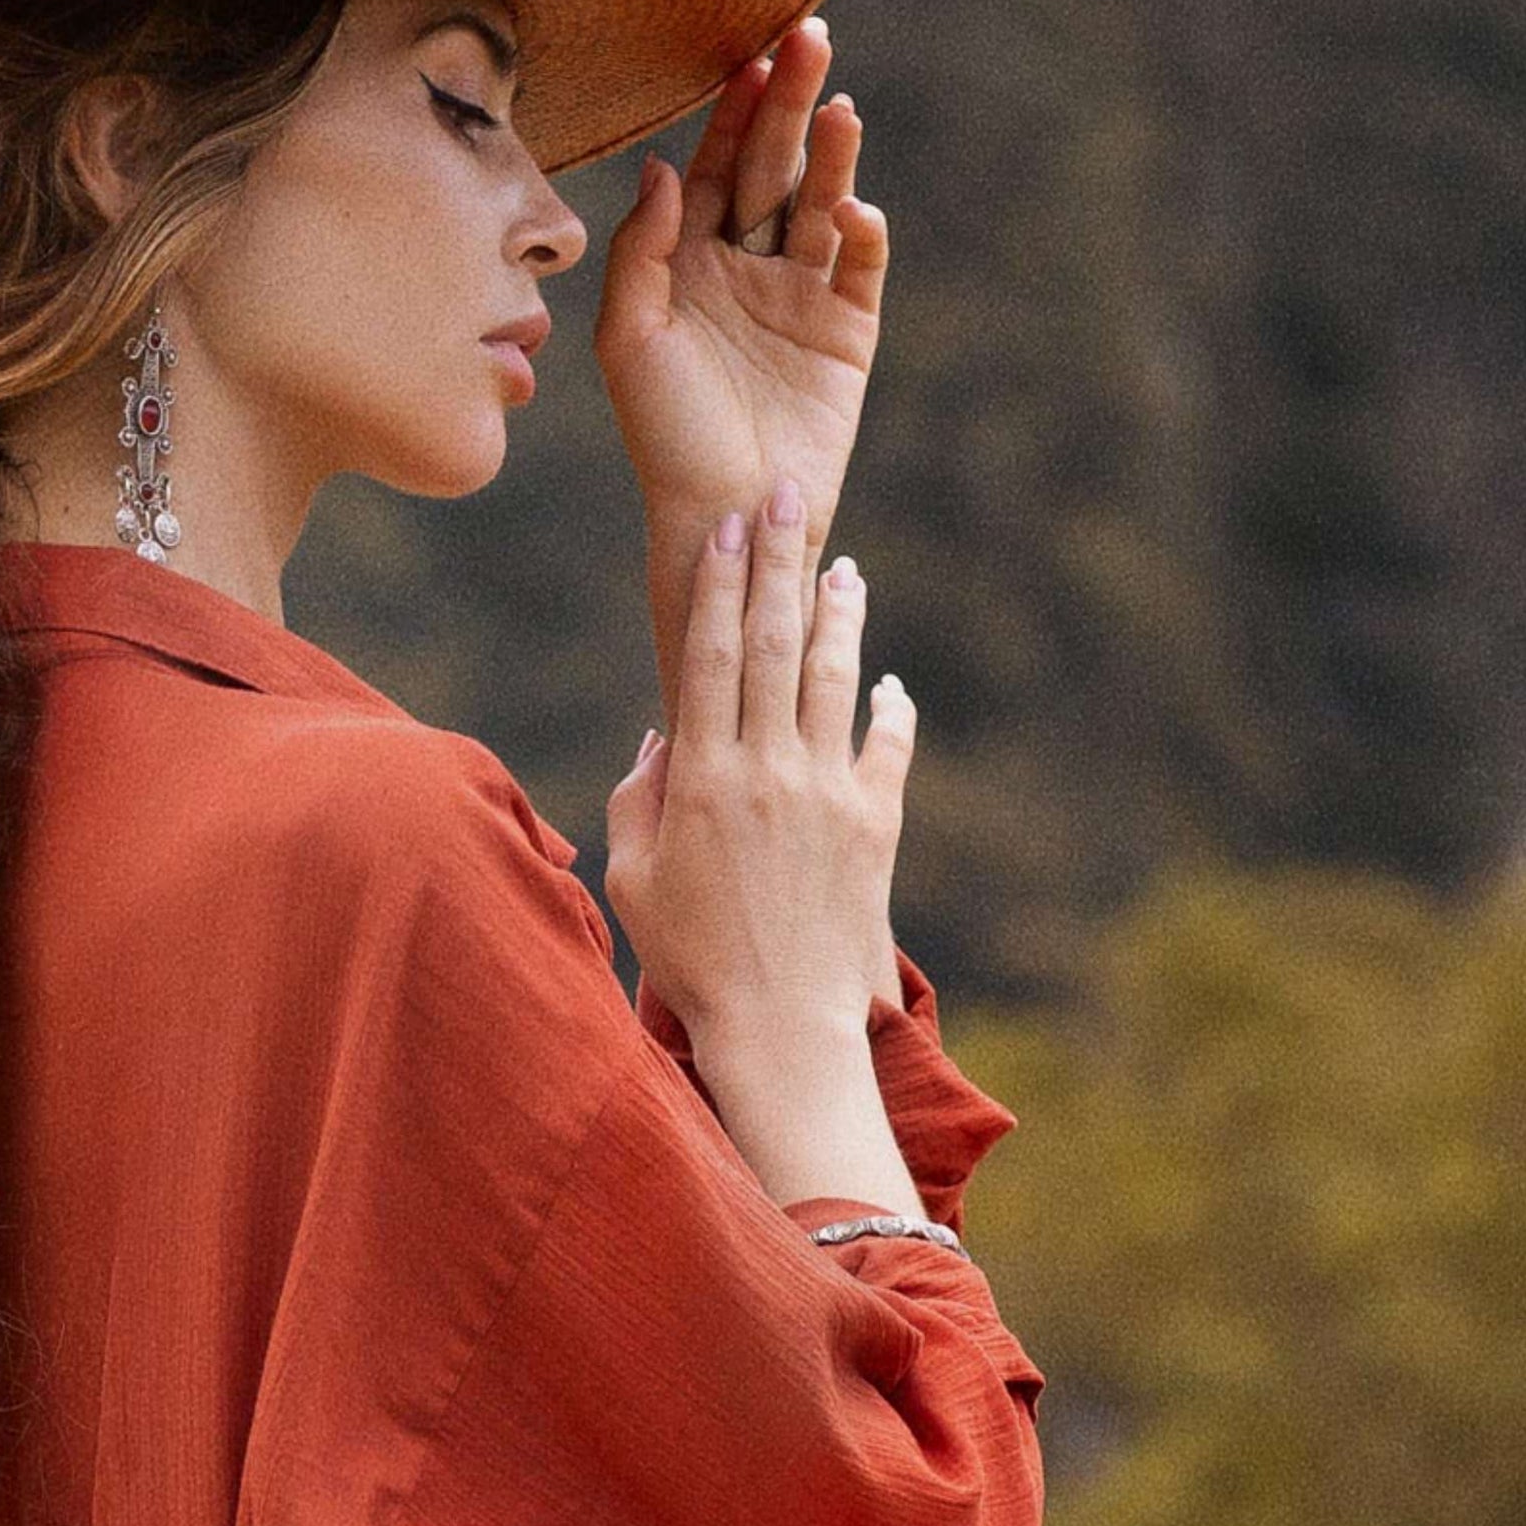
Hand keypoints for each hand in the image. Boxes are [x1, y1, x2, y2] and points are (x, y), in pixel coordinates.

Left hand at [598, 17, 886, 595]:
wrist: (720, 512)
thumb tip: (664, 168)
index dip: (736, 113)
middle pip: (776, 167)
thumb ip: (641, 251)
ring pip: (821, 205)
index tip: (751, 56)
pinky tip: (853, 209)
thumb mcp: (628, 338)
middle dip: (791, 104)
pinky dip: (861, 237)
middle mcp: (748, 265)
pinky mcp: (847, 333)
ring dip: (833, 156)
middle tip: (810, 38)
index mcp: (691, 259)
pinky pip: (859, 270)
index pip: (719, 166)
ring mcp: (801, 295)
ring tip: (839, 108)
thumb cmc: (660, 433)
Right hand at [603, 469, 916, 1102]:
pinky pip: (887, 748)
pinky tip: (890, 683)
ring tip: (843, 566)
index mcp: (701, 776)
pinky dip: (891, 710)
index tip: (724, 525)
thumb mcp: (634, 880)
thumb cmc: (691, 962)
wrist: (783, 1028)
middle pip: (773, 642)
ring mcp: (827, 793)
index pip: (708, 654)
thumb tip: (660, 737)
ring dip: (839, 615)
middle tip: (784, 497)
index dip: (718, 582)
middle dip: (777, 562)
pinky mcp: (875, 826)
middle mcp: (767, 769)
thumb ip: (638, 800)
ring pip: (835, 678)